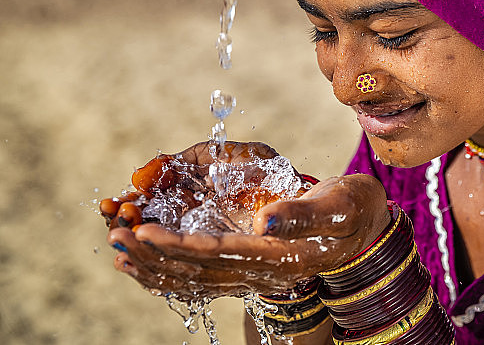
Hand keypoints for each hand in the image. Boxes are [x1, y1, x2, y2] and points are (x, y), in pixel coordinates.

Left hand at [104, 142, 390, 299]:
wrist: (366, 230)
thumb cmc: (354, 210)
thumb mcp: (339, 205)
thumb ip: (304, 214)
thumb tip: (266, 220)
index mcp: (280, 255)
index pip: (218, 254)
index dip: (179, 245)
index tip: (144, 231)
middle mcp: (263, 271)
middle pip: (197, 271)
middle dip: (153, 256)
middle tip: (115, 238)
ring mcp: (255, 273)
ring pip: (195, 280)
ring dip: (154, 268)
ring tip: (119, 253)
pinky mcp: (251, 267)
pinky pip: (203, 278)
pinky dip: (171, 272)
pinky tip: (149, 264)